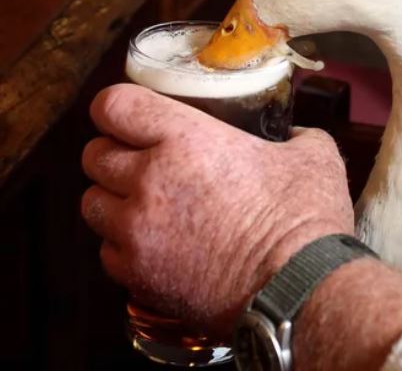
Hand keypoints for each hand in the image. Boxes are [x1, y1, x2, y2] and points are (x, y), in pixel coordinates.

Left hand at [81, 83, 352, 336]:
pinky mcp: (136, 275)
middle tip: (139, 162)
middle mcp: (148, 180)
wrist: (299, 295)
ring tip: (141, 206)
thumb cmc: (306, 222)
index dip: (115, 108)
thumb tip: (289, 136)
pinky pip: (106, 250)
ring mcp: (136, 230)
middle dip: (113, 153)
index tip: (128, 115)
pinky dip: (122, 246)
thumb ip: (290, 135)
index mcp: (185, 139)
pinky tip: (152, 246)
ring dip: (111, 199)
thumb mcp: (311, 157)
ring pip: (90, 202)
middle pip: (94, 154)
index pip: (113, 106)